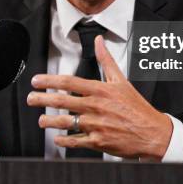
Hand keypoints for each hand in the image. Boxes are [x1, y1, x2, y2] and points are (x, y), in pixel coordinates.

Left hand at [27, 35, 172, 159]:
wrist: (152, 132)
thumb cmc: (136, 107)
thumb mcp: (122, 80)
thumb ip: (106, 60)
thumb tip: (99, 41)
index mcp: (100, 90)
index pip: (69, 82)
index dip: (50, 81)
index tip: (36, 81)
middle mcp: (96, 106)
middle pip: (63, 101)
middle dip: (43, 99)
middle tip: (31, 98)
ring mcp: (96, 124)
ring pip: (66, 121)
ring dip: (50, 121)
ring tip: (41, 120)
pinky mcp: (98, 141)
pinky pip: (75, 140)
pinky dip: (64, 140)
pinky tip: (57, 138)